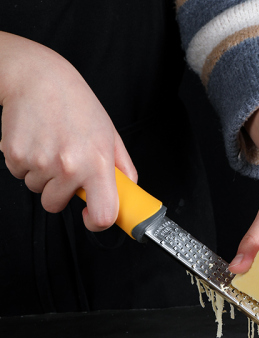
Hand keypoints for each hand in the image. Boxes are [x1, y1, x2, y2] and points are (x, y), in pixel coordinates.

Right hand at [0, 32, 136, 230]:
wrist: (39, 78)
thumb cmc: (78, 106)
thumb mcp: (111, 136)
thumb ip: (123, 169)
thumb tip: (127, 194)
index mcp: (97, 164)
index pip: (102, 215)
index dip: (97, 222)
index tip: (92, 217)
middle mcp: (69, 166)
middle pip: (56, 205)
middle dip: (60, 191)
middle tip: (65, 164)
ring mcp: (39, 162)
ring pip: (37, 189)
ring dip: (43, 175)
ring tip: (51, 146)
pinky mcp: (14, 154)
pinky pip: (20, 174)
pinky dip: (25, 163)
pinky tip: (36, 141)